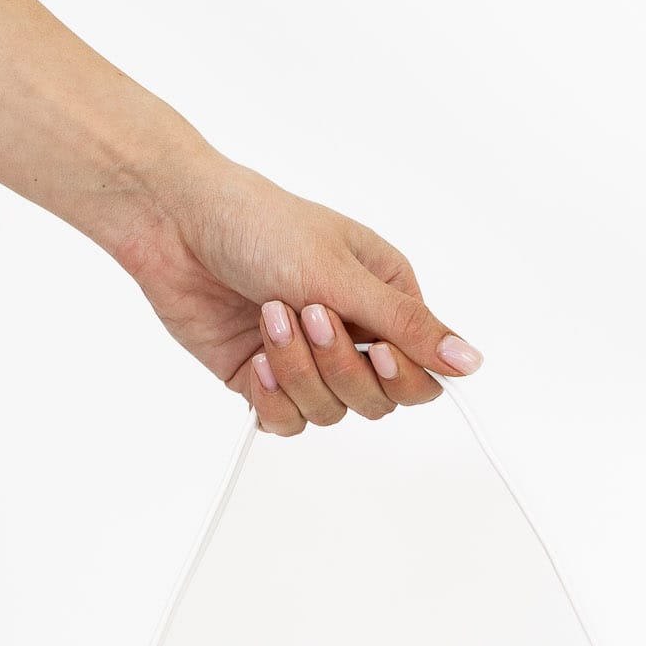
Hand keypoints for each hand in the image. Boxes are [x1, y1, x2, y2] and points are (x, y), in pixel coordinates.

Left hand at [110, 143, 482, 434]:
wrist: (175, 224)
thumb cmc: (259, 225)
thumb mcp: (342, 274)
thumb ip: (408, 326)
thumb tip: (470, 361)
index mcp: (385, 298)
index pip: (421, 372)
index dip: (401, 375)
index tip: (373, 348)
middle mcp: (352, 332)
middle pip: (377, 399)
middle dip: (338, 366)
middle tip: (307, 315)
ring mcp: (307, 360)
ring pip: (331, 411)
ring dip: (299, 372)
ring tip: (269, 319)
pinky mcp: (264, 380)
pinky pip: (288, 421)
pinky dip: (272, 396)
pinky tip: (254, 356)